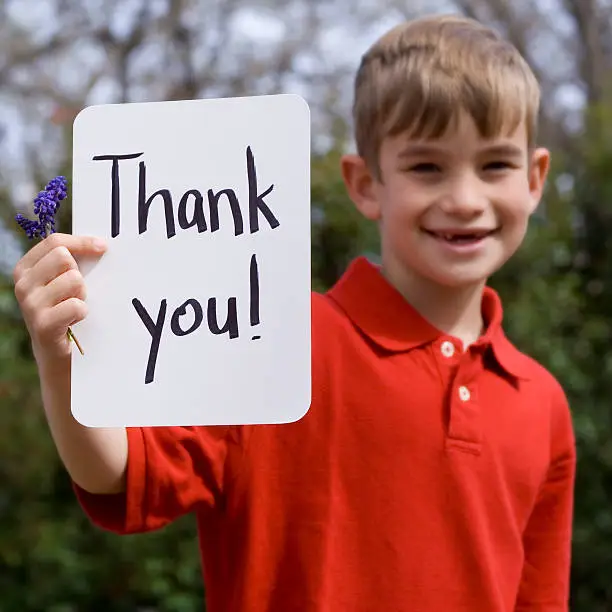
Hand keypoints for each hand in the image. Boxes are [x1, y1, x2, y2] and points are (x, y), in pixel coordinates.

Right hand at [13, 233, 106, 363]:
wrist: (57, 354)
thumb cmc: (64, 311)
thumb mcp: (61, 283)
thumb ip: (70, 262)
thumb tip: (100, 243)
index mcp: (25, 269)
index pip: (55, 242)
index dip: (82, 242)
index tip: (103, 247)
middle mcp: (23, 284)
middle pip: (64, 257)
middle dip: (79, 273)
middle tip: (77, 292)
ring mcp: (30, 304)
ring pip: (73, 279)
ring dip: (82, 295)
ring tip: (74, 308)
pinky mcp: (43, 324)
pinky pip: (77, 305)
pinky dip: (83, 312)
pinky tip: (74, 321)